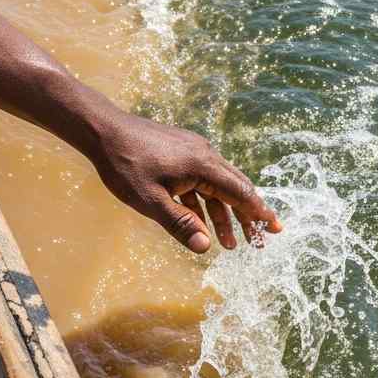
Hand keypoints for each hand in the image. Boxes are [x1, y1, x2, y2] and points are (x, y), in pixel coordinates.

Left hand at [89, 109, 282, 252]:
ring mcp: (193, 152)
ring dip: (223, 214)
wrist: (103, 130)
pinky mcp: (181, 153)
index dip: (258, 214)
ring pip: (218, 187)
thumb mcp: (150, 201)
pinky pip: (202, 181)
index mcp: (203, 165)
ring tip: (228, 243)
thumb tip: (205, 248)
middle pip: (235, 189)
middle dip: (247, 217)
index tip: (274, 229)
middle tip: (259, 240)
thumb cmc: (124, 165)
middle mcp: (204, 155)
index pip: (241, 192)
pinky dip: (206, 202)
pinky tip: (200, 222)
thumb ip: (179, 224)